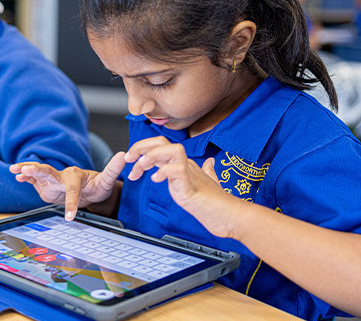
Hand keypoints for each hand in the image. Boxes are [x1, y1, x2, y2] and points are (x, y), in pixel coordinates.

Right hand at [11, 152, 125, 219]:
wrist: (89, 190)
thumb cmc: (97, 185)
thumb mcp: (107, 179)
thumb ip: (113, 169)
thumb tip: (123, 155)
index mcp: (76, 175)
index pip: (72, 189)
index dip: (71, 202)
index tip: (70, 216)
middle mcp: (62, 175)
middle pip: (49, 171)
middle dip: (38, 170)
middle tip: (27, 168)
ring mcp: (53, 180)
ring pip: (39, 173)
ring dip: (27, 170)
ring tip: (15, 169)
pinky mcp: (46, 185)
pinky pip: (34, 180)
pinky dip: (26, 177)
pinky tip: (17, 175)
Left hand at [124, 136, 242, 238]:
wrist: (232, 217)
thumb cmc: (218, 205)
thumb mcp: (208, 186)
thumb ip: (208, 173)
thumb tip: (210, 163)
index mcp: (185, 166)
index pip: (161, 146)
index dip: (144, 149)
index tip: (131, 161)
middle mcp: (187, 166)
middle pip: (162, 142)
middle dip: (141, 147)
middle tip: (128, 159)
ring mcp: (190, 175)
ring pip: (171, 150)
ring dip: (152, 156)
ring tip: (141, 168)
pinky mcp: (192, 187)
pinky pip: (177, 171)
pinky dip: (164, 172)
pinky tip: (156, 180)